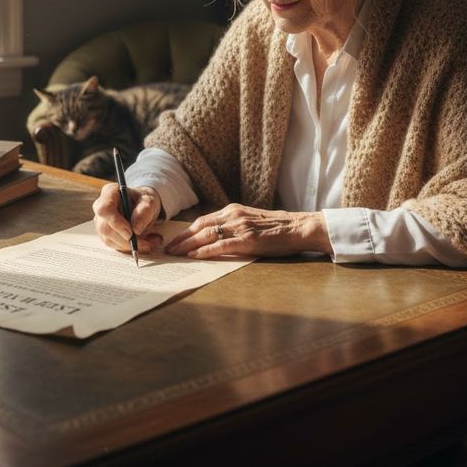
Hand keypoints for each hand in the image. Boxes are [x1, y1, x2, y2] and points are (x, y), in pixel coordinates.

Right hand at [93, 184, 162, 253]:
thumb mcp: (150, 202)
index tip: (131, 231)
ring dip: (130, 245)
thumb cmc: (144, 200)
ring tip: (150, 242)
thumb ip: (144, 212)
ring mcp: (101, 221)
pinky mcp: (105, 234)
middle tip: (146, 242)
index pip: (104, 209)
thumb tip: (136, 229)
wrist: (143, 206)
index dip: (116, 222)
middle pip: (105, 227)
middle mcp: (101, 206)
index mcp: (110, 192)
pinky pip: (114, 245)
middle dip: (126, 239)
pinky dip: (130, 248)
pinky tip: (144, 243)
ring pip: (109, 239)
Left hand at [164, 203, 330, 259]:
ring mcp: (239, 226)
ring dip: (187, 245)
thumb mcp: (250, 220)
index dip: (186, 231)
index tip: (174, 240)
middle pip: (200, 226)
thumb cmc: (276, 228)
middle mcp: (233, 215)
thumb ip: (233, 225)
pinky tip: (194, 256)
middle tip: (168, 249)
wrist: (298, 227)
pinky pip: (220, 245)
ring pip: (206, 235)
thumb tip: (215, 238)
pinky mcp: (247, 239)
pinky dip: (204, 251)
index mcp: (233, 210)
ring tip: (175, 254)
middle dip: (181, 238)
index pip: (203, 220)